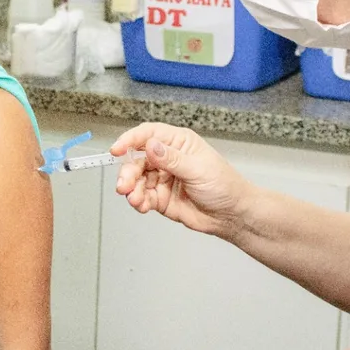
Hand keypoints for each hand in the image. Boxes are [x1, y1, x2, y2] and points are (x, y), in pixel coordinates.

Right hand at [110, 123, 252, 236]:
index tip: (117, 149)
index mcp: (178, 143)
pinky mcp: (160, 197)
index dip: (130, 140)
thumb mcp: (198, 169)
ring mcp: (162, 178)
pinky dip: (138, 201)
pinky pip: (142, 196)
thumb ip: (172, 159)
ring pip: (136, 179)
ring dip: (131, 189)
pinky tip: (141, 205)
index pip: (149, 134)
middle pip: (138, 159)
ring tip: (134, 199)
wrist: (231, 215)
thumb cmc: (223, 185)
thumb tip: (151, 146)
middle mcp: (167, 158)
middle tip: (124, 185)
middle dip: (128, 172)